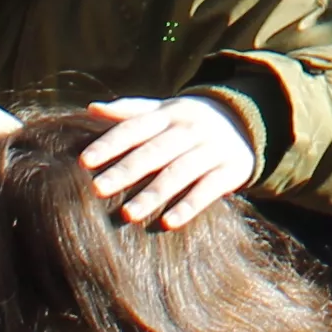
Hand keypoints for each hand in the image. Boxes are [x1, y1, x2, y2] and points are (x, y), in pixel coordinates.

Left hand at [74, 92, 254, 228]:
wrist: (247, 122)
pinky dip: (189, 205)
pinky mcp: (231, 170)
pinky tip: (168, 223)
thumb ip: (130, 111)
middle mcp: (190, 129)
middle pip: (154, 151)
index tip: (84, 161)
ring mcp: (212, 149)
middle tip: (97, 189)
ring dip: (153, 193)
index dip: (110, 143)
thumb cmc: (189, 122)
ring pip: (179, 172)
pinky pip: (209, 189)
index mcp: (169, 114)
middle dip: (126, 170)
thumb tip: (91, 108)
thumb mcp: (165, 111)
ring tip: (128, 214)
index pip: (135, 127)